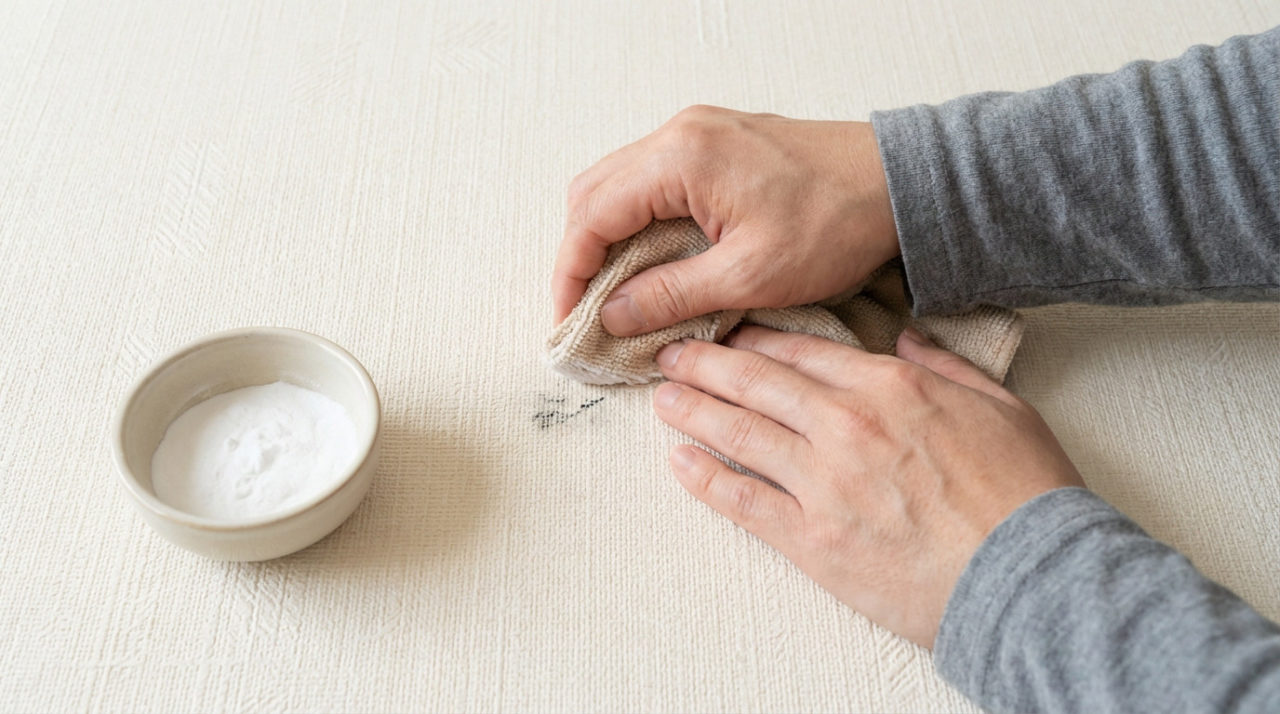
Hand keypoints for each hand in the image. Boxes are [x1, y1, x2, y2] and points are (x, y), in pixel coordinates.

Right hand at [554, 105, 898, 333]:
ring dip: (609, 238)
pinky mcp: (717, 143)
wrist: (898, 183)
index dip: (570, 273)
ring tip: (615, 294)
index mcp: (680, 158)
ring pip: (619, 185)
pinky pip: (652, 179)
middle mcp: (680, 133)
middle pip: (593, 193)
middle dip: (581, 254)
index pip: (592, 215)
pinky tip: (651, 262)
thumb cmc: (835, 223)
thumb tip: (611, 316)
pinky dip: (639, 221)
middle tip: (586, 312)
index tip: (569, 321)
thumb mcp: (750, 275)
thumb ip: (670, 295)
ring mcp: (698, 132)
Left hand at [651, 326, 1084, 647]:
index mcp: (889, 387)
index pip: (802, 352)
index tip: (729, 331)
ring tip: (662, 397)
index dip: (757, 339)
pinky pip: (743, 502)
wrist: (1031, 576)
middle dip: (707, 364)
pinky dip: (705, 480)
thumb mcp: (1001, 404)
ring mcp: (823, 483)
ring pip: (739, 434)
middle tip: (671, 354)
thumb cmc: (1026, 491)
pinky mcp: (812, 539)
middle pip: (757, 383)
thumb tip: (906, 337)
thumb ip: (946, 364)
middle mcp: (845, 425)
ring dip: (694, 411)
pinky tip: (678, 463)